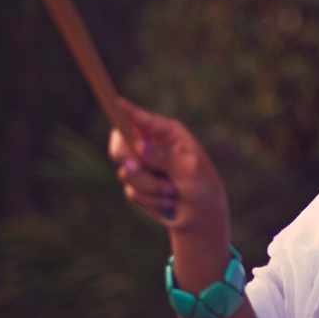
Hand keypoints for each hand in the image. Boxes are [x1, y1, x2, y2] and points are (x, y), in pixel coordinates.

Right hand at [108, 98, 229, 233]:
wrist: (202, 214)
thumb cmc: (203, 185)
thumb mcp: (189, 168)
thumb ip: (164, 157)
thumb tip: (140, 145)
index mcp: (167, 133)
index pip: (140, 118)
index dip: (125, 111)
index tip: (115, 103)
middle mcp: (151, 145)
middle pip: (120, 142)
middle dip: (127, 157)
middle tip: (137, 167)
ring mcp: (142, 165)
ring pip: (126, 172)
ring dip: (148, 185)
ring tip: (171, 190)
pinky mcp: (137, 185)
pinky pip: (131, 191)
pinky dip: (150, 198)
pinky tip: (168, 200)